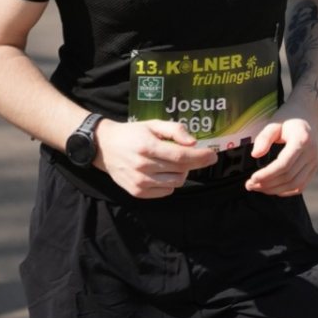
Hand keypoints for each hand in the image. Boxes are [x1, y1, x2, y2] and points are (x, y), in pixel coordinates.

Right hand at [96, 118, 216, 198]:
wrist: (104, 147)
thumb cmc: (132, 133)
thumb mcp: (152, 124)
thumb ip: (174, 130)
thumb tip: (193, 142)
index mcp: (148, 147)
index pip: (181, 156)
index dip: (200, 156)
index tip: (213, 155)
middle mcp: (143, 167)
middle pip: (181, 169)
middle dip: (194, 162)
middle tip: (196, 155)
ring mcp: (140, 182)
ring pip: (175, 183)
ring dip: (181, 172)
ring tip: (174, 162)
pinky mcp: (137, 193)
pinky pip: (166, 192)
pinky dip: (170, 182)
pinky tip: (163, 171)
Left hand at [245, 114, 317, 196]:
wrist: (309, 114)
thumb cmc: (289, 117)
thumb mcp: (274, 122)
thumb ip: (264, 138)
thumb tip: (255, 155)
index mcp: (302, 140)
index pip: (284, 164)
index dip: (267, 174)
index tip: (252, 178)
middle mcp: (311, 153)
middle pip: (288, 177)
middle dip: (267, 184)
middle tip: (249, 185)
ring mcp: (315, 161)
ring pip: (295, 184)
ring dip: (275, 189)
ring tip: (258, 187)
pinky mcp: (314, 167)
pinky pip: (301, 186)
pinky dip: (286, 191)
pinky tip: (273, 189)